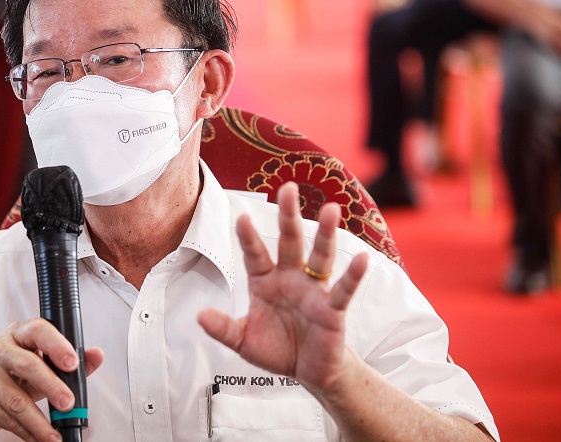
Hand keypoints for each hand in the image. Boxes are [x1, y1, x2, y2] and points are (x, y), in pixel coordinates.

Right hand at [0, 318, 103, 440]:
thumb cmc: (13, 371)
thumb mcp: (40, 361)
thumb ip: (70, 359)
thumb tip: (96, 355)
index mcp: (19, 332)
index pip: (38, 330)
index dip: (57, 346)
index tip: (73, 364)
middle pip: (27, 365)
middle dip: (52, 387)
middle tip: (69, 403)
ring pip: (16, 400)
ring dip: (39, 422)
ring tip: (55, 435)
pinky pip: (7, 418)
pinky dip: (27, 432)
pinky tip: (39, 438)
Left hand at [197, 181, 367, 392]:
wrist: (308, 372)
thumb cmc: (276, 348)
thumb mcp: (243, 340)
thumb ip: (223, 328)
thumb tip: (199, 317)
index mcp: (265, 281)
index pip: (255, 254)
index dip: (249, 237)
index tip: (241, 217)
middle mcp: (290, 278)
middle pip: (290, 241)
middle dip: (288, 215)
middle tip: (288, 188)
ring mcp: (313, 290)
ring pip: (320, 257)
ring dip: (325, 234)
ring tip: (331, 209)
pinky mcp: (333, 309)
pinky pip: (343, 289)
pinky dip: (352, 275)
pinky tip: (361, 258)